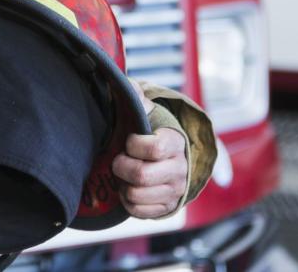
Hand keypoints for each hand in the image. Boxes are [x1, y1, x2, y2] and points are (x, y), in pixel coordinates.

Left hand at [111, 94, 188, 218]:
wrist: (170, 159)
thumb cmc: (153, 133)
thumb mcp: (148, 113)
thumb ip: (138, 98)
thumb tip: (129, 86)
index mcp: (175, 142)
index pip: (154, 148)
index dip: (133, 145)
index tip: (129, 140)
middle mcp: (179, 168)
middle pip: (142, 175)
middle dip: (122, 166)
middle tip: (118, 159)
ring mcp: (174, 190)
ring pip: (137, 195)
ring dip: (123, 184)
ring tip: (124, 174)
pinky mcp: (166, 208)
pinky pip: (138, 211)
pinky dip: (127, 200)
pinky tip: (129, 187)